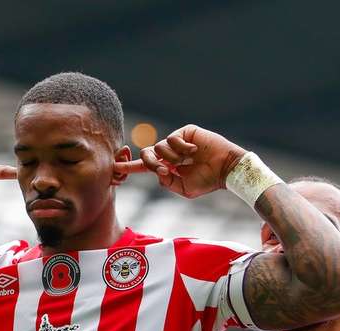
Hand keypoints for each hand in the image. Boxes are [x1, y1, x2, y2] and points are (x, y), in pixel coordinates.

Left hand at [116, 125, 246, 198]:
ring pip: (159, 147)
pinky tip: (193, 151)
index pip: (144, 167)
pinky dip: (180, 148)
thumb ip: (167, 183)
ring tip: (186, 162)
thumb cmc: (208, 181)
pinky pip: (171, 138)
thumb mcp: (184, 189)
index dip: (129, 167)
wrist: (226, 169)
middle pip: (146, 154)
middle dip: (151, 163)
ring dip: (170, 158)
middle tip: (164, 170)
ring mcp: (177, 142)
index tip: (114, 168)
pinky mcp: (184, 132)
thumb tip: (157, 172)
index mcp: (167, 168)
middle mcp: (169, 154)